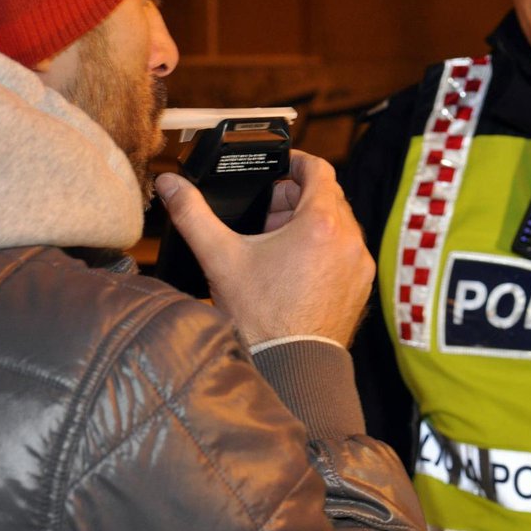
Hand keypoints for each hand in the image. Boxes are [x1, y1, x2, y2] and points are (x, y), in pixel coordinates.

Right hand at [155, 151, 373, 346]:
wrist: (289, 368)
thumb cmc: (259, 317)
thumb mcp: (220, 257)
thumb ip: (193, 214)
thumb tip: (170, 184)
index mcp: (320, 223)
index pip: (319, 169)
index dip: (297, 162)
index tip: (279, 167)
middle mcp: (349, 240)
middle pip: (327, 197)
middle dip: (295, 198)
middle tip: (266, 214)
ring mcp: (359, 264)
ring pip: (338, 225)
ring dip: (310, 223)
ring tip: (276, 242)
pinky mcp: (360, 286)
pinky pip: (346, 251)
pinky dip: (324, 248)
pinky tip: (294, 268)